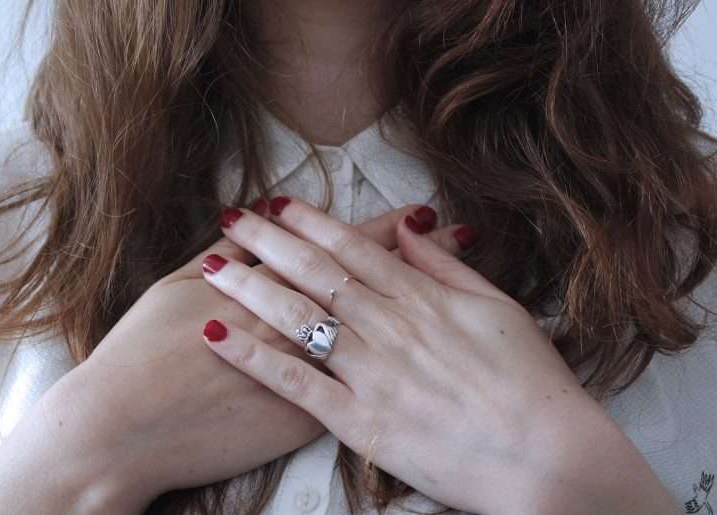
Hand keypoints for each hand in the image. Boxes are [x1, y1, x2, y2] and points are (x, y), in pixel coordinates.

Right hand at [0, 203, 464, 512]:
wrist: (123, 429)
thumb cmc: (140, 353)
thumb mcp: (174, 289)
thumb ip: (221, 256)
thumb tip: (247, 223)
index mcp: (270, 284)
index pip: (340, 249)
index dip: (383, 228)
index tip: (421, 210)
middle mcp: (299, 324)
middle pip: (370, 282)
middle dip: (415, 256)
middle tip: (455, 231)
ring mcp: (308, 373)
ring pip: (376, 331)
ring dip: (419, 303)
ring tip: (451, 288)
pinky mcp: (306, 418)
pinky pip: (360, 387)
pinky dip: (396, 363)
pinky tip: (424, 354)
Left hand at [200, 196, 678, 514]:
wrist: (548, 459)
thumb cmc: (531, 382)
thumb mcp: (499, 309)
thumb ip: (448, 267)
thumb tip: (412, 227)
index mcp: (423, 299)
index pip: (354, 249)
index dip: (310, 222)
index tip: (277, 204)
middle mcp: (390, 327)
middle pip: (316, 273)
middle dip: (269, 241)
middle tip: (231, 219)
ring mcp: (372, 374)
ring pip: (299, 318)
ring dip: (251, 287)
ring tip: (213, 265)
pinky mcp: (360, 422)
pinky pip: (296, 384)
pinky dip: (253, 358)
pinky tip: (216, 336)